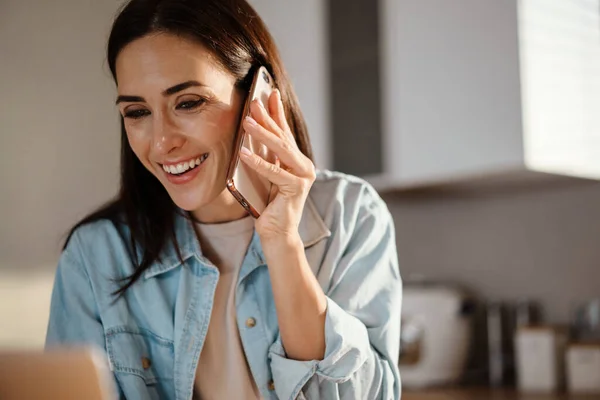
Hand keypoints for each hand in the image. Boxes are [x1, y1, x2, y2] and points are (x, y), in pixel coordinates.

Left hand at [240, 89, 315, 243]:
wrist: (277, 233)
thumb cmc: (269, 206)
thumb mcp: (264, 175)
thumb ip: (264, 156)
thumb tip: (249, 133)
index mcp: (296, 161)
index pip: (285, 131)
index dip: (277, 111)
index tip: (269, 92)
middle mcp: (303, 166)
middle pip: (282, 137)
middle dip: (268, 117)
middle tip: (253, 101)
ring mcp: (303, 176)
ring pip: (281, 150)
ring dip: (262, 134)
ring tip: (247, 121)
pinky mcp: (296, 189)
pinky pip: (274, 172)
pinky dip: (258, 162)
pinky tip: (244, 152)